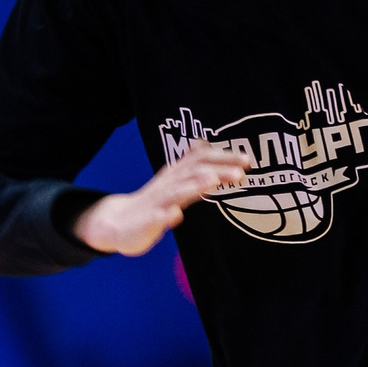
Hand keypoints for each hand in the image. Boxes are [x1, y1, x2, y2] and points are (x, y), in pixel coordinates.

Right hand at [73, 144, 252, 255]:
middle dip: (218, 170)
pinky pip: (155, 218)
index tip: (248, 159)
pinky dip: (165, 216)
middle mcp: (168, 185)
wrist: (118, 222)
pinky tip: (175, 215)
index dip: (224, 157)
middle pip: (193, 172)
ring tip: (213, 180)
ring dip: (194, 185)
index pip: (201, 160)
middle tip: (241, 171)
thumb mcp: (172, 180)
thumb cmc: (153, 202)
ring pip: (175, 192)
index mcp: (177, 176)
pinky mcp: (146, 222)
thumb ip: (190, 165)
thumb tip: (203, 144)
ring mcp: (156, 203)